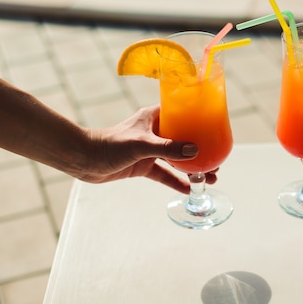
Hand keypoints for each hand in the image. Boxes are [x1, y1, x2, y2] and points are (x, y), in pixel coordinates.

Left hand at [75, 105, 216, 192]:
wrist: (85, 160)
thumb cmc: (110, 144)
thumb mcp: (142, 144)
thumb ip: (168, 148)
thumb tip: (195, 150)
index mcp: (155, 117)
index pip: (182, 114)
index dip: (199, 120)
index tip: (215, 129)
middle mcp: (155, 132)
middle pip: (184, 139)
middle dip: (201, 150)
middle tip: (217, 161)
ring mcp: (149, 150)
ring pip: (177, 158)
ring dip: (192, 168)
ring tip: (210, 177)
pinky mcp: (143, 166)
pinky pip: (164, 174)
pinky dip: (176, 181)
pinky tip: (189, 189)